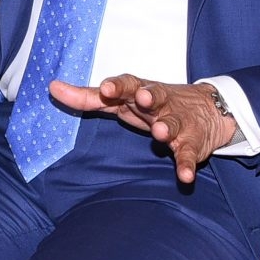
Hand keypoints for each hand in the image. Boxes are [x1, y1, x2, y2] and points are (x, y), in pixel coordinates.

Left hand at [49, 74, 238, 182]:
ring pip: (173, 123)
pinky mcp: (192, 143)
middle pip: (156, 96)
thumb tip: (52, 87)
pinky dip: (187, 164)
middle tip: (143, 98)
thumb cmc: (152, 104)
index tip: (105, 88)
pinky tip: (184, 176)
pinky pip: (189, 154)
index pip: (128, 83)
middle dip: (150, 96)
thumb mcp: (121, 98)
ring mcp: (178, 122)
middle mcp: (161, 103)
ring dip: (167, 127)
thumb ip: (88, 96)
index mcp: (140, 91)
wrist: (207, 110)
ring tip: (160, 133)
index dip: (117, 85)